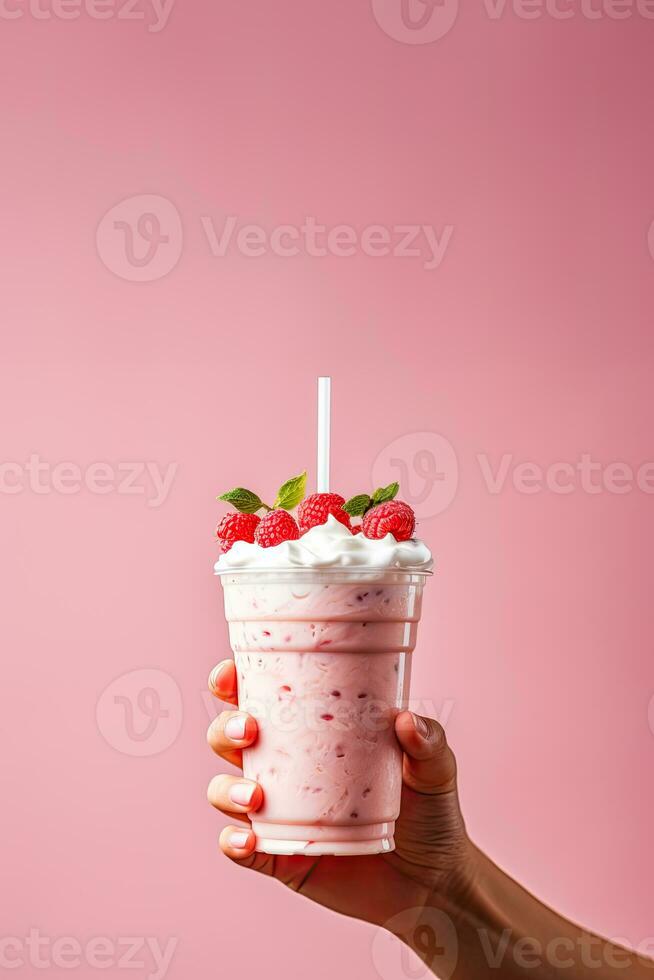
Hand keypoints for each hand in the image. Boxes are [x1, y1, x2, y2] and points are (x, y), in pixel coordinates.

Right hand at [206, 659, 474, 928]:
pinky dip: (235, 844)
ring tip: (254, 796)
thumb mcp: (434, 768)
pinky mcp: (280, 856)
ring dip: (227, 788)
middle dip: (226, 728)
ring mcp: (278, 813)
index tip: (229, 675)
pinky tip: (249, 841)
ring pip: (225, 791)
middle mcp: (285, 768)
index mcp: (310, 733)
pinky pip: (241, 849)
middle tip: (249, 729)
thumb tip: (406, 720)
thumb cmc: (428, 810)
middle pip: (229, 738)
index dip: (232, 683)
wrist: (434, 880)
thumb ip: (428, 741)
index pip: (259, 698)